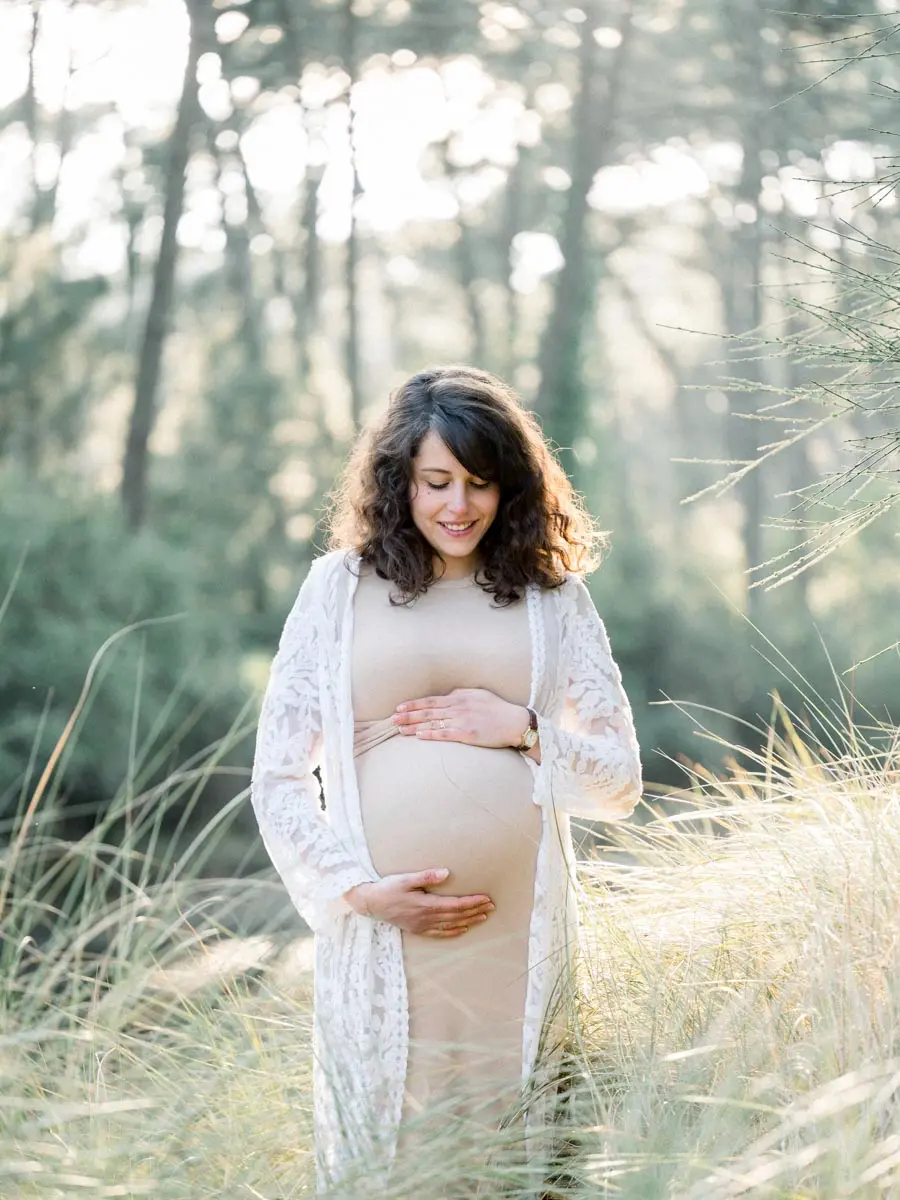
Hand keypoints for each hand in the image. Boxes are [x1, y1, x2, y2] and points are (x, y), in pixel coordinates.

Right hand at [344, 868, 494, 937]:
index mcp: (426, 905)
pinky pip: (440, 933)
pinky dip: (454, 932)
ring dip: (469, 921)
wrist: (370, 904)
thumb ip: (426, 876)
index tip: (486, 898)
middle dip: (475, 911)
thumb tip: (446, 873)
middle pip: (457, 916)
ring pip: (451, 925)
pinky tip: (463, 929)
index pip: (455, 905)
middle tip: (492, 906)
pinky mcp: (418, 929)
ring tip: (483, 917)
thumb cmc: (387, 888)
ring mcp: (422, 926)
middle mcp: (426, 918)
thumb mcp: (405, 879)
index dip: (472, 902)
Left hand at [392, 688, 528, 749]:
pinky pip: (445, 734)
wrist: (514, 722)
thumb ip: (461, 694)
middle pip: (428, 710)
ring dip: (414, 726)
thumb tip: (447, 695)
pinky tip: (419, 735)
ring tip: (399, 729)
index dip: (413, 704)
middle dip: (408, 715)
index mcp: (459, 698)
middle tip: (392, 718)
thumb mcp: (478, 694)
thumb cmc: (497, 708)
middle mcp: (458, 707)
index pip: (431, 700)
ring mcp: (462, 720)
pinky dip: (430, 734)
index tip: (399, 707)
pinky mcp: (467, 734)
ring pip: (433, 722)